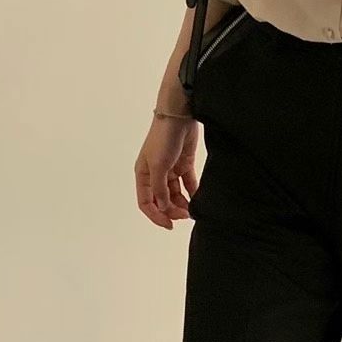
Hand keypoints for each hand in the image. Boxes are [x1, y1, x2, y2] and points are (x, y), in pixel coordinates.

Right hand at [134, 110, 199, 230]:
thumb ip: (159, 189)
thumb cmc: (163, 138)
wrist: (179, 116)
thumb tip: (163, 207)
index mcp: (143, 175)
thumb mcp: (158, 166)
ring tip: (192, 210)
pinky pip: (188, 184)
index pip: (146, 202)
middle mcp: (155, 174)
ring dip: (182, 203)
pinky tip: (198, 200)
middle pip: (162, 200)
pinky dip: (192, 193)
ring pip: (175, 194)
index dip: (156, 215)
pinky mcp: (184, 164)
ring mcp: (170, 169)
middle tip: (185, 216)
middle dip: (172, 210)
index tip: (169, 225)